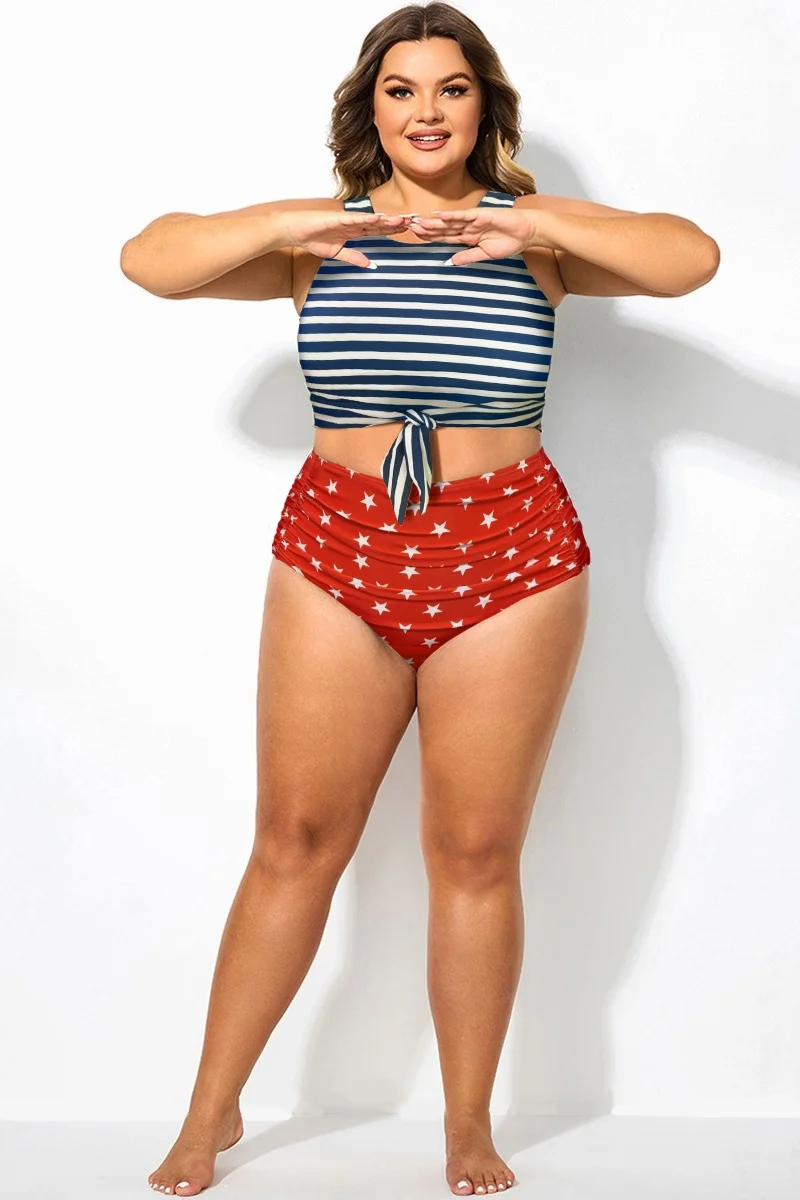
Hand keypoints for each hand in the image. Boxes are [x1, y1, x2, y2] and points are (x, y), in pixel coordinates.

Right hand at [275, 209, 414, 268]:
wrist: (294, 230)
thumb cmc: (312, 238)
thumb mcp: (337, 253)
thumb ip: (354, 257)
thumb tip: (370, 264)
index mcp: (355, 230)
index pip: (379, 230)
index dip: (394, 230)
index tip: (410, 230)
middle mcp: (354, 223)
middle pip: (380, 223)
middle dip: (397, 223)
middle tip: (416, 221)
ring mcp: (347, 219)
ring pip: (372, 219)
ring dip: (388, 220)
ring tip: (404, 220)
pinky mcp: (337, 218)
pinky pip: (355, 219)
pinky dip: (367, 219)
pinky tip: (380, 218)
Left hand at [407, 206, 537, 265]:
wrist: (527, 232)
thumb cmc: (510, 242)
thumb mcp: (485, 254)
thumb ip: (468, 257)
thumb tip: (451, 263)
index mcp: (468, 237)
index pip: (445, 237)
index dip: (431, 237)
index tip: (416, 236)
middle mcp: (468, 227)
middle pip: (444, 228)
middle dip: (427, 228)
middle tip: (410, 226)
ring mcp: (474, 220)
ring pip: (450, 222)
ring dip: (434, 222)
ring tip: (419, 222)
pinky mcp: (482, 215)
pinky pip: (464, 216)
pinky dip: (452, 216)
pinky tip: (439, 215)